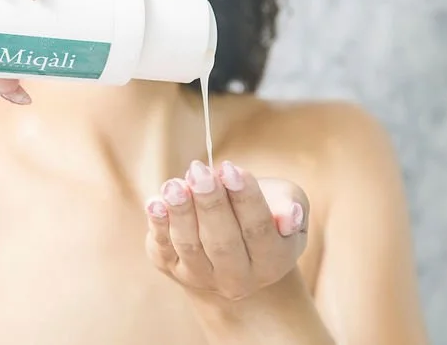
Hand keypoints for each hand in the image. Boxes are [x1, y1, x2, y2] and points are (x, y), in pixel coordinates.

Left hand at [145, 160, 308, 300]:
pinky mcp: (173, 268)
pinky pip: (164, 248)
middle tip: (199, 170)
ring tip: (175, 184)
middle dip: (210, 203)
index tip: (230, 168)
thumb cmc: (265, 212)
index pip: (258, 230)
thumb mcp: (286, 203)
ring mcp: (203, 277)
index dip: (245, 198)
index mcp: (273, 262)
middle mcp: (239, 279)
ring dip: (181, 212)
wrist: (236, 247)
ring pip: (191, 247)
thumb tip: (288, 215)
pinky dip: (158, 225)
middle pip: (222, 242)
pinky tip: (155, 203)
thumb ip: (290, 206)